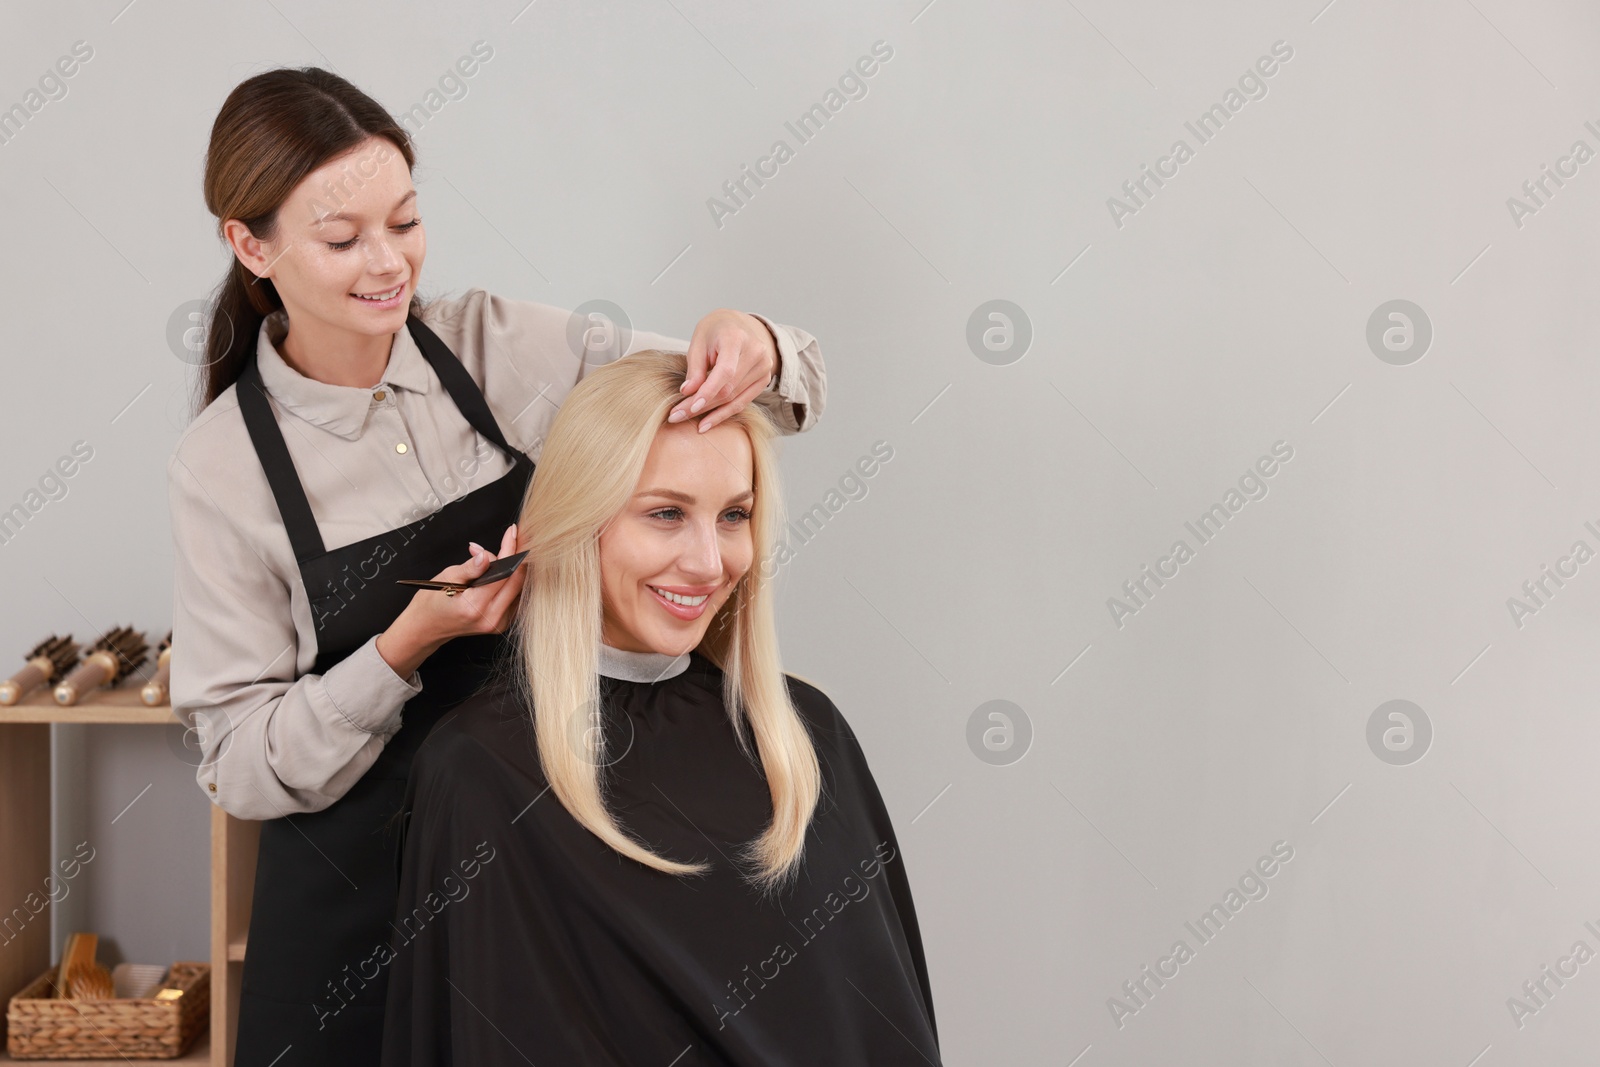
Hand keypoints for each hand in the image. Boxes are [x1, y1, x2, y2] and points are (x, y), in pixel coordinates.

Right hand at [376, 523, 525, 677]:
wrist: (425, 628)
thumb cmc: (432, 603)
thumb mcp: (446, 577)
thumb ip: (470, 567)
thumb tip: (486, 555)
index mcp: (475, 607)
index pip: (503, 573)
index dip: (509, 550)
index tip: (511, 534)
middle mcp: (491, 618)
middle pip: (516, 582)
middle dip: (514, 557)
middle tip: (509, 539)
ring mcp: (498, 624)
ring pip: (518, 589)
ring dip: (511, 569)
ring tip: (496, 556)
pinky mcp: (501, 624)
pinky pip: (514, 597)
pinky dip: (509, 581)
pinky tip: (497, 572)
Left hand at [669, 309, 778, 431]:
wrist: (738, 324)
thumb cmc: (714, 331)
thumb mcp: (698, 342)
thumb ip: (695, 368)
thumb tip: (688, 392)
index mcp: (737, 338)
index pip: (725, 371)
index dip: (708, 392)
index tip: (690, 407)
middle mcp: (756, 352)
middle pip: (728, 388)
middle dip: (701, 406)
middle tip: (676, 416)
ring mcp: (764, 367)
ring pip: (735, 399)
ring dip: (710, 413)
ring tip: (688, 421)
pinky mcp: (764, 379)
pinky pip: (743, 401)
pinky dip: (724, 413)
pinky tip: (707, 421)